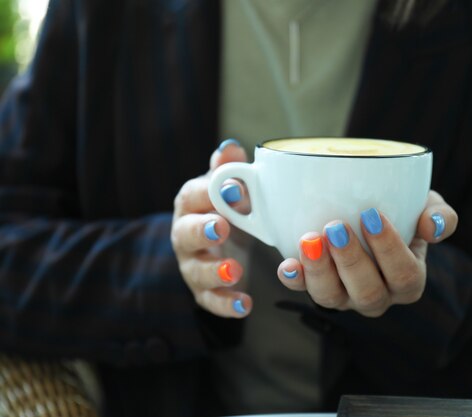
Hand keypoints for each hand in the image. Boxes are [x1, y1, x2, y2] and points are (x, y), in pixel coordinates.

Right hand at [171, 139, 252, 317]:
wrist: (216, 243)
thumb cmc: (223, 209)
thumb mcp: (226, 189)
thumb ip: (227, 170)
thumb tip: (230, 148)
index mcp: (191, 205)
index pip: (193, 195)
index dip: (210, 193)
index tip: (236, 189)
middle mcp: (185, 235)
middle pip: (186, 233)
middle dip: (202, 230)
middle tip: (222, 227)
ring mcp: (192, 265)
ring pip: (196, 270)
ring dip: (214, 271)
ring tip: (234, 271)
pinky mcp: (203, 291)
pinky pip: (210, 300)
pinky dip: (226, 304)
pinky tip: (244, 304)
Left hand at [276, 191, 457, 316]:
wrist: (371, 212)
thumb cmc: (405, 212)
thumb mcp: (427, 207)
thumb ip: (440, 216)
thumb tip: (434, 227)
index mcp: (408, 279)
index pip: (404, 274)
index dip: (389, 249)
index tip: (371, 215)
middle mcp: (378, 295)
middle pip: (368, 292)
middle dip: (351, 261)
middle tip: (336, 226)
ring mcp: (345, 296)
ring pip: (332, 298)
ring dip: (319, 271)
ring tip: (309, 239)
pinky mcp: (317, 287)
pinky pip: (302, 291)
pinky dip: (294, 279)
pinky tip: (286, 264)